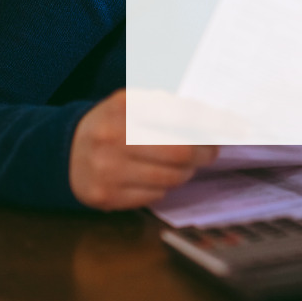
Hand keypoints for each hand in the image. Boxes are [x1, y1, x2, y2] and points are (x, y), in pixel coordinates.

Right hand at [69, 89, 218, 210]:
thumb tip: (218, 119)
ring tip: (183, 164)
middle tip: (211, 150)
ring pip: (172, 178)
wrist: (65, 151)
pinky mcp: (106, 196)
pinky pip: (155, 196)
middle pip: (181, 152)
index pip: (183, 115)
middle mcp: (114, 137)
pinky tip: (156, 176)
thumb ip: (171, 107)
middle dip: (205, 152)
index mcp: (125, 107)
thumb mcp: (135, 104)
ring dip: (186, 172)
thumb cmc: (113, 124)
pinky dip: (164, 187)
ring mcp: (108, 170)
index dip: (214, 123)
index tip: (236, 127)